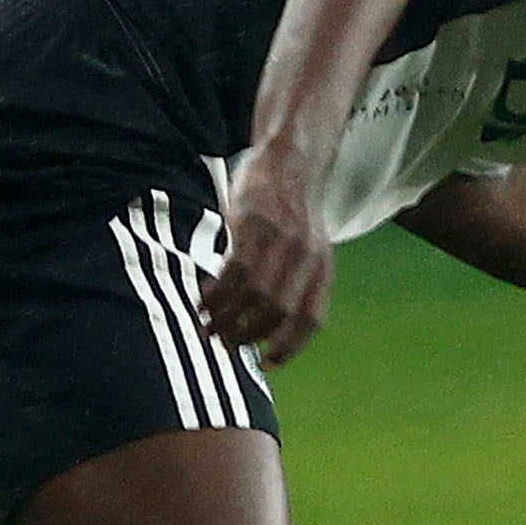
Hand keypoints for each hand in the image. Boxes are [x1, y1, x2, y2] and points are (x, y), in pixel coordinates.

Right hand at [198, 154, 331, 366]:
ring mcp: (278, 240)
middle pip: (277, 312)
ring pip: (251, 295)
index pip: (310, 319)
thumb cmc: (293, 214)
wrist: (289, 160)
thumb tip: (273, 329)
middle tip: (226, 344)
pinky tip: (203, 301)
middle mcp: (305, 256)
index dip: (289, 348)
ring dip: (226, 318)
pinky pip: (231, 271)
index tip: (267, 363)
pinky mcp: (251, 224)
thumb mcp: (310, 250)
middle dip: (248, 335)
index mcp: (322, 267)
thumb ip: (300, 284)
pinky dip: (215, 293)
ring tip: (208, 327)